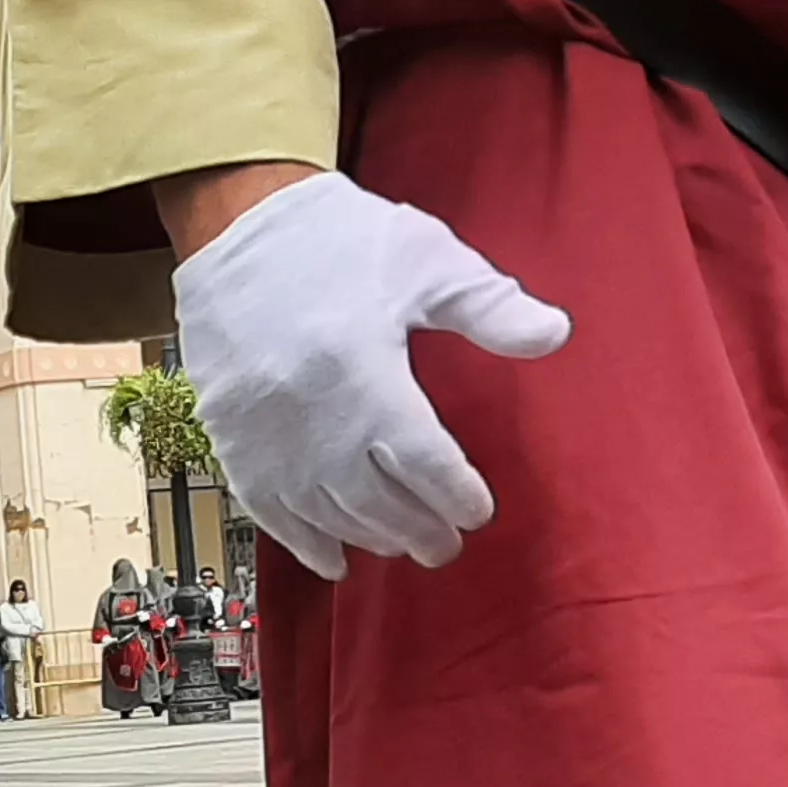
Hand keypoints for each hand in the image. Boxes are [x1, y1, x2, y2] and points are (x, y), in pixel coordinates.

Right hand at [164, 168, 570, 579]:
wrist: (236, 227)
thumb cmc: (336, 240)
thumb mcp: (425, 258)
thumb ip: (488, 306)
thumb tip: (554, 334)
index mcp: (366, 372)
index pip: (425, 462)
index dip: (457, 495)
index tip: (478, 509)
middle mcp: (315, 418)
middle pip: (379, 502)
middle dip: (422, 530)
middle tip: (448, 542)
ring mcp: (267, 436)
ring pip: (329, 515)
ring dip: (372, 537)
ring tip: (403, 543)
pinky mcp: (233, 440)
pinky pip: (270, 513)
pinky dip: (305, 544)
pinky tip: (336, 559)